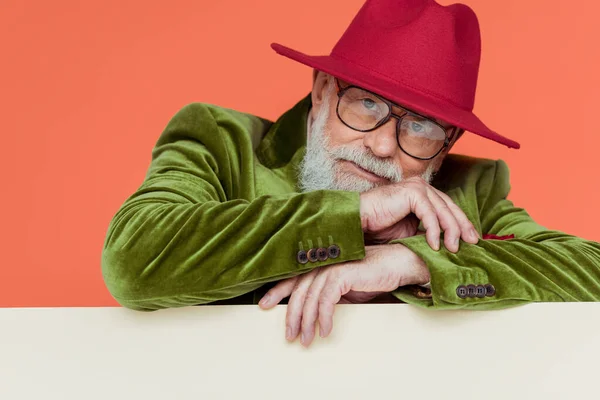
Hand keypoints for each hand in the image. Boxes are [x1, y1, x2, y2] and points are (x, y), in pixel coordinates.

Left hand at [258, 244, 428, 346]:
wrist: (398, 264)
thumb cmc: (373, 275)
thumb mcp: (346, 289)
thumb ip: (329, 295)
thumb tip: (313, 314)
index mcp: (322, 263)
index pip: (294, 277)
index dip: (277, 291)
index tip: (263, 305)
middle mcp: (324, 262)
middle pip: (298, 290)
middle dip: (290, 315)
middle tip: (288, 335)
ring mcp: (333, 266)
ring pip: (310, 297)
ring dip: (307, 321)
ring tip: (306, 339)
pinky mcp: (344, 273)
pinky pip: (327, 299)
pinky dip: (324, 317)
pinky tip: (325, 330)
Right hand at [359, 176, 478, 251]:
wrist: (358, 221)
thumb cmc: (379, 227)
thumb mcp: (410, 231)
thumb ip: (427, 232)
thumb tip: (448, 246)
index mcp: (422, 193)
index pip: (448, 207)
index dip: (461, 223)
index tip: (471, 240)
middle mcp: (421, 186)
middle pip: (450, 206)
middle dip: (462, 226)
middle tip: (472, 243)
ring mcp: (417, 186)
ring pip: (443, 210)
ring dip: (450, 231)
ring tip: (452, 248)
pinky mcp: (412, 192)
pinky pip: (430, 213)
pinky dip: (434, 230)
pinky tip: (435, 245)